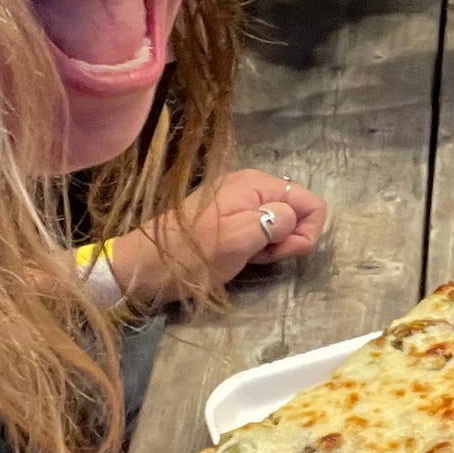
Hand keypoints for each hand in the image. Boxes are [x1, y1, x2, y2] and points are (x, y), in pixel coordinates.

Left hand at [107, 169, 327, 305]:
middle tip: (262, 256)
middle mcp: (252, 186)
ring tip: (248, 258)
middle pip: (297, 211)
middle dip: (289, 238)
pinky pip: (262, 230)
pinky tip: (241, 257)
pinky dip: (259, 246)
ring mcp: (240, 202)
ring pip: (281, 223)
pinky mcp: (230, 219)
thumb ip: (275, 222)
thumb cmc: (191, 255)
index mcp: (256, 184)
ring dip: (273, 245)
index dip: (304, 231)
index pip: (310, 202)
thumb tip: (292, 218)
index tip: (280, 252)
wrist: (143, 268)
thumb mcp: (238, 239)